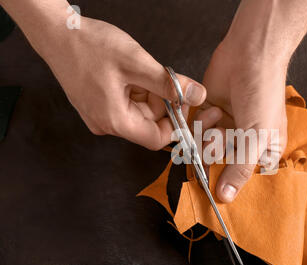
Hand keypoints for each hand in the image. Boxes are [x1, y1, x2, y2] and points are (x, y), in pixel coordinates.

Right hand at [39, 17, 206, 149]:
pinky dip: (139, 90)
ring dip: (151, 93)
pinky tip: (132, 72)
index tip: (185, 102)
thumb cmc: (90, 46)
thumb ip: (170, 84)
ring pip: (141, 112)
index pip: (157, 138)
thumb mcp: (137, 63)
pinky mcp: (100, 105)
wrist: (57, 33)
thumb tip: (198, 96)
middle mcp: (106, 124)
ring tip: (141, 69)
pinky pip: (129, 104)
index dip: (177, 122)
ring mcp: (102, 116)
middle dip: (163, 101)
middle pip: (151, 123)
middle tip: (164, 76)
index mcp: (115, 121)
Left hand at [197, 0, 306, 202]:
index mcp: (263, 151)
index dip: (230, 183)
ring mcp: (224, 127)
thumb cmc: (263, 95)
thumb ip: (239, 168)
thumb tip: (226, 197)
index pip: (244, 178)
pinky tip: (211, 110)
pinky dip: (199, 123)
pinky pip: (195, 130)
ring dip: (207, 135)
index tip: (218, 189)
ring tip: (219, 118)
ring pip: (204, 148)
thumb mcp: (256, 136)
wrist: (250, 55)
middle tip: (220, 138)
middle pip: (220, 165)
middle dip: (216, 152)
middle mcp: (243, 141)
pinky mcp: (207, 114)